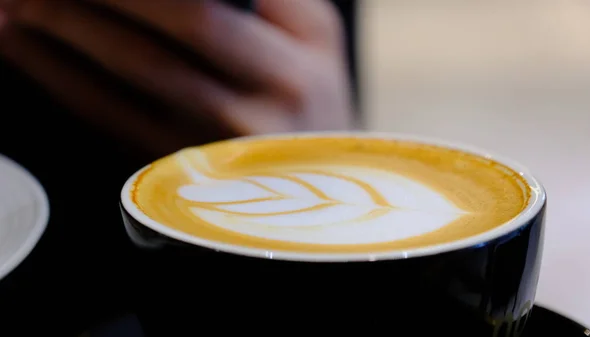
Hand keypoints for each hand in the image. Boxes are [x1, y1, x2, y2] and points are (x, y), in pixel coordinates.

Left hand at [0, 0, 353, 156]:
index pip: (199, 13)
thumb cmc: (311, 97)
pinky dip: (63, 81)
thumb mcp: (317, 36)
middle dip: (84, 4)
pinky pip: (112, 121)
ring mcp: (212, 147)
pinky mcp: (180, 169)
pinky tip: (32, 53)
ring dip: (60, 36)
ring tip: (17, 6)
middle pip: (152, 43)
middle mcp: (255, 111)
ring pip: (123, 81)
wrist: (318, 181)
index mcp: (293, 67)